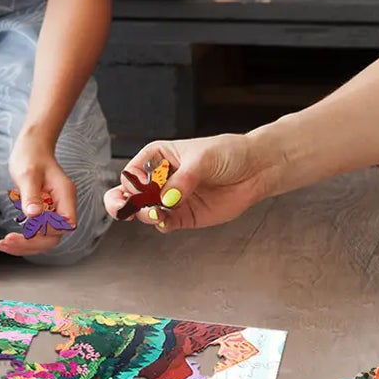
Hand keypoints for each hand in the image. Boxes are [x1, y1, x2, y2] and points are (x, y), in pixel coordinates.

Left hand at [0, 135, 77, 257]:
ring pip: (45, 237)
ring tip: (3, 245)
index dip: (48, 230)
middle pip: (54, 236)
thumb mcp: (28, 174)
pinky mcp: (43, 212)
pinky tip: (8, 240)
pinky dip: (23, 239)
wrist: (32, 146)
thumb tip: (33, 217)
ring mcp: (53, 210)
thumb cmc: (31, 155)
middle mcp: (62, 205)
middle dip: (31, 243)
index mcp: (65, 195)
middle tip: (7, 242)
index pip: (65, 224)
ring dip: (25, 245)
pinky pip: (37, 231)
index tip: (26, 226)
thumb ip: (31, 196)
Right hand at [105, 134, 271, 232]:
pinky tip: (166, 221)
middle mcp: (161, 178)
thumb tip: (166, 198)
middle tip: (125, 209)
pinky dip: (162, 225)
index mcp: (158, 157)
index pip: (132, 172)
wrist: (255, 170)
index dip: (133, 183)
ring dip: (146, 215)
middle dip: (122, 203)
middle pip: (130, 194)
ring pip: (145, 211)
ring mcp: (172, 198)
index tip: (142, 189)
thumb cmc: (227, 153)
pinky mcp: (185, 216)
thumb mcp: (202, 159)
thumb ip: (183, 180)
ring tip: (156, 214)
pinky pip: (166, 224)